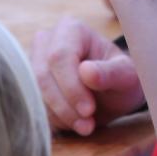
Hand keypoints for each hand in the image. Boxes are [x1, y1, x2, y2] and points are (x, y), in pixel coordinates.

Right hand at [32, 15, 144, 134]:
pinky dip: (54, 120)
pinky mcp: (29, 84)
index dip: (71, 87)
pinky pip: (33, 105)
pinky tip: (75, 123)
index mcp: (71, 29)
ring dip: (60, 116)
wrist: (112, 92)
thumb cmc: (121, 78)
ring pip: (34, 93)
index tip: (89, 110)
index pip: (60, 57)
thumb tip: (86, 71)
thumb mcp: (127, 76)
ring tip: (86, 126)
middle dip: (64, 105)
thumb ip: (111, 73)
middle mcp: (46, 41)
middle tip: (87, 125)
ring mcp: (34, 62)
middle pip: (42, 76)